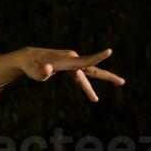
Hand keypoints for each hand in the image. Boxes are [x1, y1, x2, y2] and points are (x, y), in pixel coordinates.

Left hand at [12, 47, 126, 101]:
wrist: (28, 58)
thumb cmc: (31, 65)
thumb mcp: (33, 71)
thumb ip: (41, 73)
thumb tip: (48, 70)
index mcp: (67, 60)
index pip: (86, 60)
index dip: (98, 57)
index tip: (109, 51)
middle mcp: (72, 60)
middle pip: (93, 69)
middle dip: (108, 77)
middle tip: (122, 82)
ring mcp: (72, 63)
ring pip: (86, 77)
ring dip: (92, 88)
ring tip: (96, 100)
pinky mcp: (69, 67)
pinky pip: (80, 78)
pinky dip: (85, 87)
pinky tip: (92, 96)